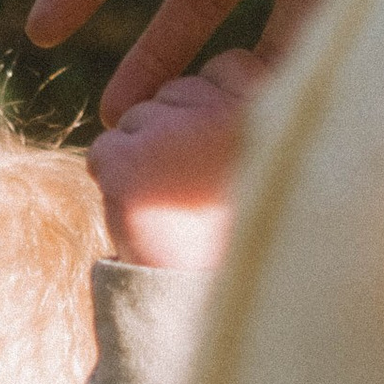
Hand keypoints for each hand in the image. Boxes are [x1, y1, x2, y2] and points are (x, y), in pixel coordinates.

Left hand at [91, 50, 270, 271]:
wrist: (210, 318)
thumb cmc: (252, 251)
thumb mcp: (280, 170)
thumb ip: (259, 120)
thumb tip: (234, 68)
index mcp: (275, 108)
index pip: (232, 65)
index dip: (220, 110)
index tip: (231, 156)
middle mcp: (225, 109)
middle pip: (179, 90)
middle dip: (178, 131)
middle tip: (200, 198)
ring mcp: (172, 132)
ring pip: (135, 118)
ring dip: (145, 160)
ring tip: (176, 216)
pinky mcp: (127, 161)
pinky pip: (103, 152)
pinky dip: (114, 183)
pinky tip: (145, 220)